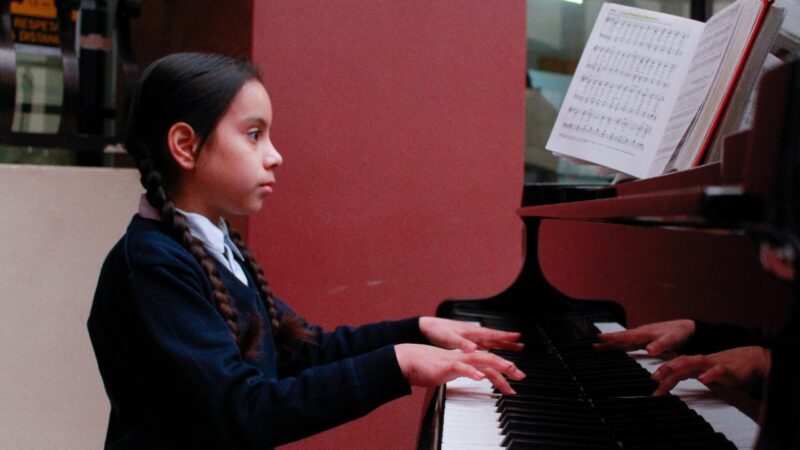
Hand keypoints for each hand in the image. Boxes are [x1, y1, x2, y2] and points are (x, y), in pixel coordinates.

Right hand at [394, 343, 525, 393]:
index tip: (516, 375)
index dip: (504, 366)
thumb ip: (463, 371)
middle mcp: (464, 356)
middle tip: (521, 375)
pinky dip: (472, 371)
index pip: (489, 360)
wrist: (409, 359)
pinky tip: (480, 376)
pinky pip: (462, 367)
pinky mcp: (447, 365)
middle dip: (507, 366)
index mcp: (466, 358)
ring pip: (480, 359)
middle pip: (490, 358)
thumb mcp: (450, 370)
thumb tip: (473, 376)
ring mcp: (456, 359)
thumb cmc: (427, 365)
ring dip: (496, 364)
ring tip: (509, 369)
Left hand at [419, 317, 523, 352]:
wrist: (425, 327)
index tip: (518, 337)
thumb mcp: (449, 338)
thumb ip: (462, 344)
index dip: (505, 337)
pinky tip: (493, 351)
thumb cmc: (437, 331)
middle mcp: (473, 333)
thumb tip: (474, 350)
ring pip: (490, 341)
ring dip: (501, 344)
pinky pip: (483, 344)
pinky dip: (491, 347)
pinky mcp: (466, 341)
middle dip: (508, 341)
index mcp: (471, 332)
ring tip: (514, 347)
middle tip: (522, 345)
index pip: (492, 335)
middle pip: (494, 338)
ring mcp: (470, 337)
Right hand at [594, 319, 694, 355]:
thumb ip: (660, 344)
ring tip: (599, 348)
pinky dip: (621, 345)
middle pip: (620, 338)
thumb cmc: (680, 333)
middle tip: (592, 346)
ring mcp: (643, 337)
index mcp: (644, 333)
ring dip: (612, 344)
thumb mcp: (672, 339)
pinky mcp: (646, 340)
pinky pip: (629, 343)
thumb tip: (649, 350)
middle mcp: (641, 334)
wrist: (689, 330)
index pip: (625, 336)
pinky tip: (617, 349)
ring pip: (624, 341)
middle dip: (606, 342)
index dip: (612, 338)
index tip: (599, 339)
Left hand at [651, 346, 770, 395]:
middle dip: (665, 369)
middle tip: (653, 378)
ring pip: (693, 361)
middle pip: (679, 362)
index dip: (663, 379)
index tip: (654, 392)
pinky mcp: (726, 368)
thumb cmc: (725, 368)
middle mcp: (700, 362)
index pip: (675, 370)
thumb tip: (671, 385)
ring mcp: (712, 363)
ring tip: (669, 371)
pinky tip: (703, 379)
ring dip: (680, 366)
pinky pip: (717, 370)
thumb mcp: (703, 373)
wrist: (751, 360)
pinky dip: (709, 374)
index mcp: (694, 364)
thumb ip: (689, 376)